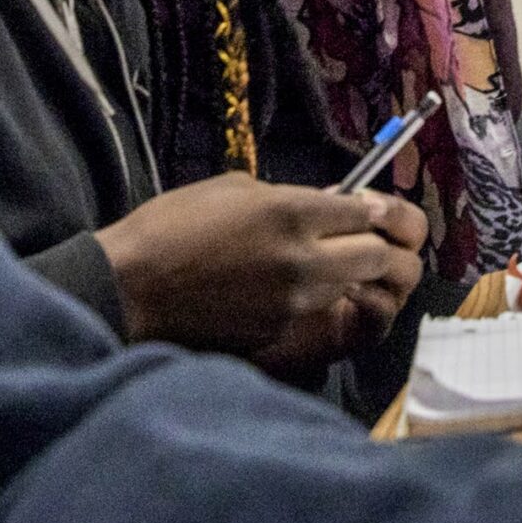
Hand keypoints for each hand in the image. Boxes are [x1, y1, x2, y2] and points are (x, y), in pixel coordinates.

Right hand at [93, 173, 423, 362]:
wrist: (130, 290)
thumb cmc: (169, 228)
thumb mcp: (228, 189)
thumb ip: (282, 197)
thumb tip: (317, 206)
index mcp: (292, 212)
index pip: (369, 212)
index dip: (381, 211)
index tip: (378, 211)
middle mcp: (305, 259)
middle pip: (381, 257)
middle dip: (391, 250)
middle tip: (384, 244)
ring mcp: (295, 302)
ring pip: (353, 287)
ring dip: (355, 276)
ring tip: (338, 264)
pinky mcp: (279, 332)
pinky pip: (316, 311)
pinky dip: (316, 300)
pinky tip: (290, 289)